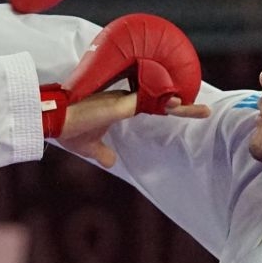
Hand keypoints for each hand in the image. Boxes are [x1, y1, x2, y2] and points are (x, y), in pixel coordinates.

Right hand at [57, 90, 210, 167]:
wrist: (54, 121)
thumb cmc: (70, 129)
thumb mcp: (90, 146)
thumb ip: (103, 152)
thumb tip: (113, 163)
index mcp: (121, 106)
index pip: (152, 106)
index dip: (170, 109)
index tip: (189, 110)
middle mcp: (125, 100)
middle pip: (162, 101)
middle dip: (185, 107)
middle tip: (207, 112)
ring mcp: (122, 101)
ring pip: (157, 99)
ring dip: (178, 106)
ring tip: (202, 111)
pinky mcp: (118, 105)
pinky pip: (144, 101)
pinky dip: (160, 101)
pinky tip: (175, 102)